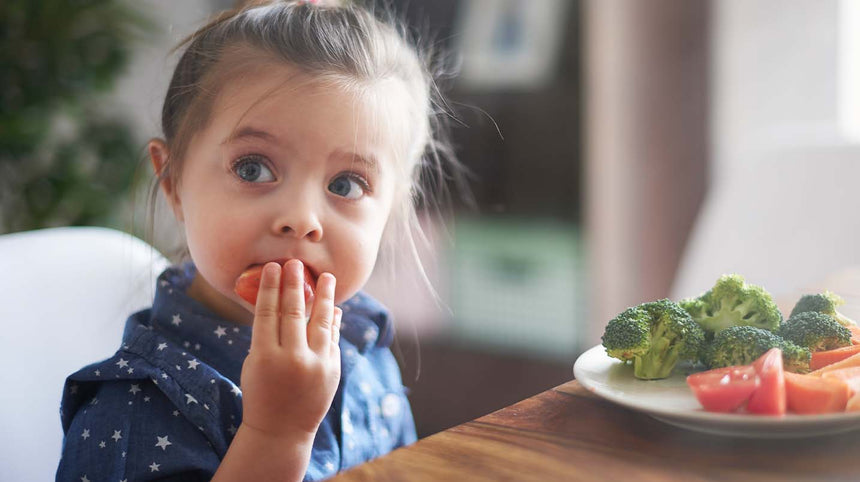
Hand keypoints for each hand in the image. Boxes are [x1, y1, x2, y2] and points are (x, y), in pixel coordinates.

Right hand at [239, 259, 341, 438]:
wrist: (281, 430)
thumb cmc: (261, 392)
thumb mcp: (255, 364)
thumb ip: (267, 335)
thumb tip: (281, 302)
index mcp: (264, 357)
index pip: (268, 313)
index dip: (271, 287)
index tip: (273, 267)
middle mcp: (292, 359)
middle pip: (294, 312)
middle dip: (295, 284)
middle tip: (296, 263)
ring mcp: (315, 365)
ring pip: (321, 322)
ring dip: (324, 296)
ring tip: (327, 277)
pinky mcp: (332, 370)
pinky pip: (333, 338)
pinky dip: (333, 322)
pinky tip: (333, 307)